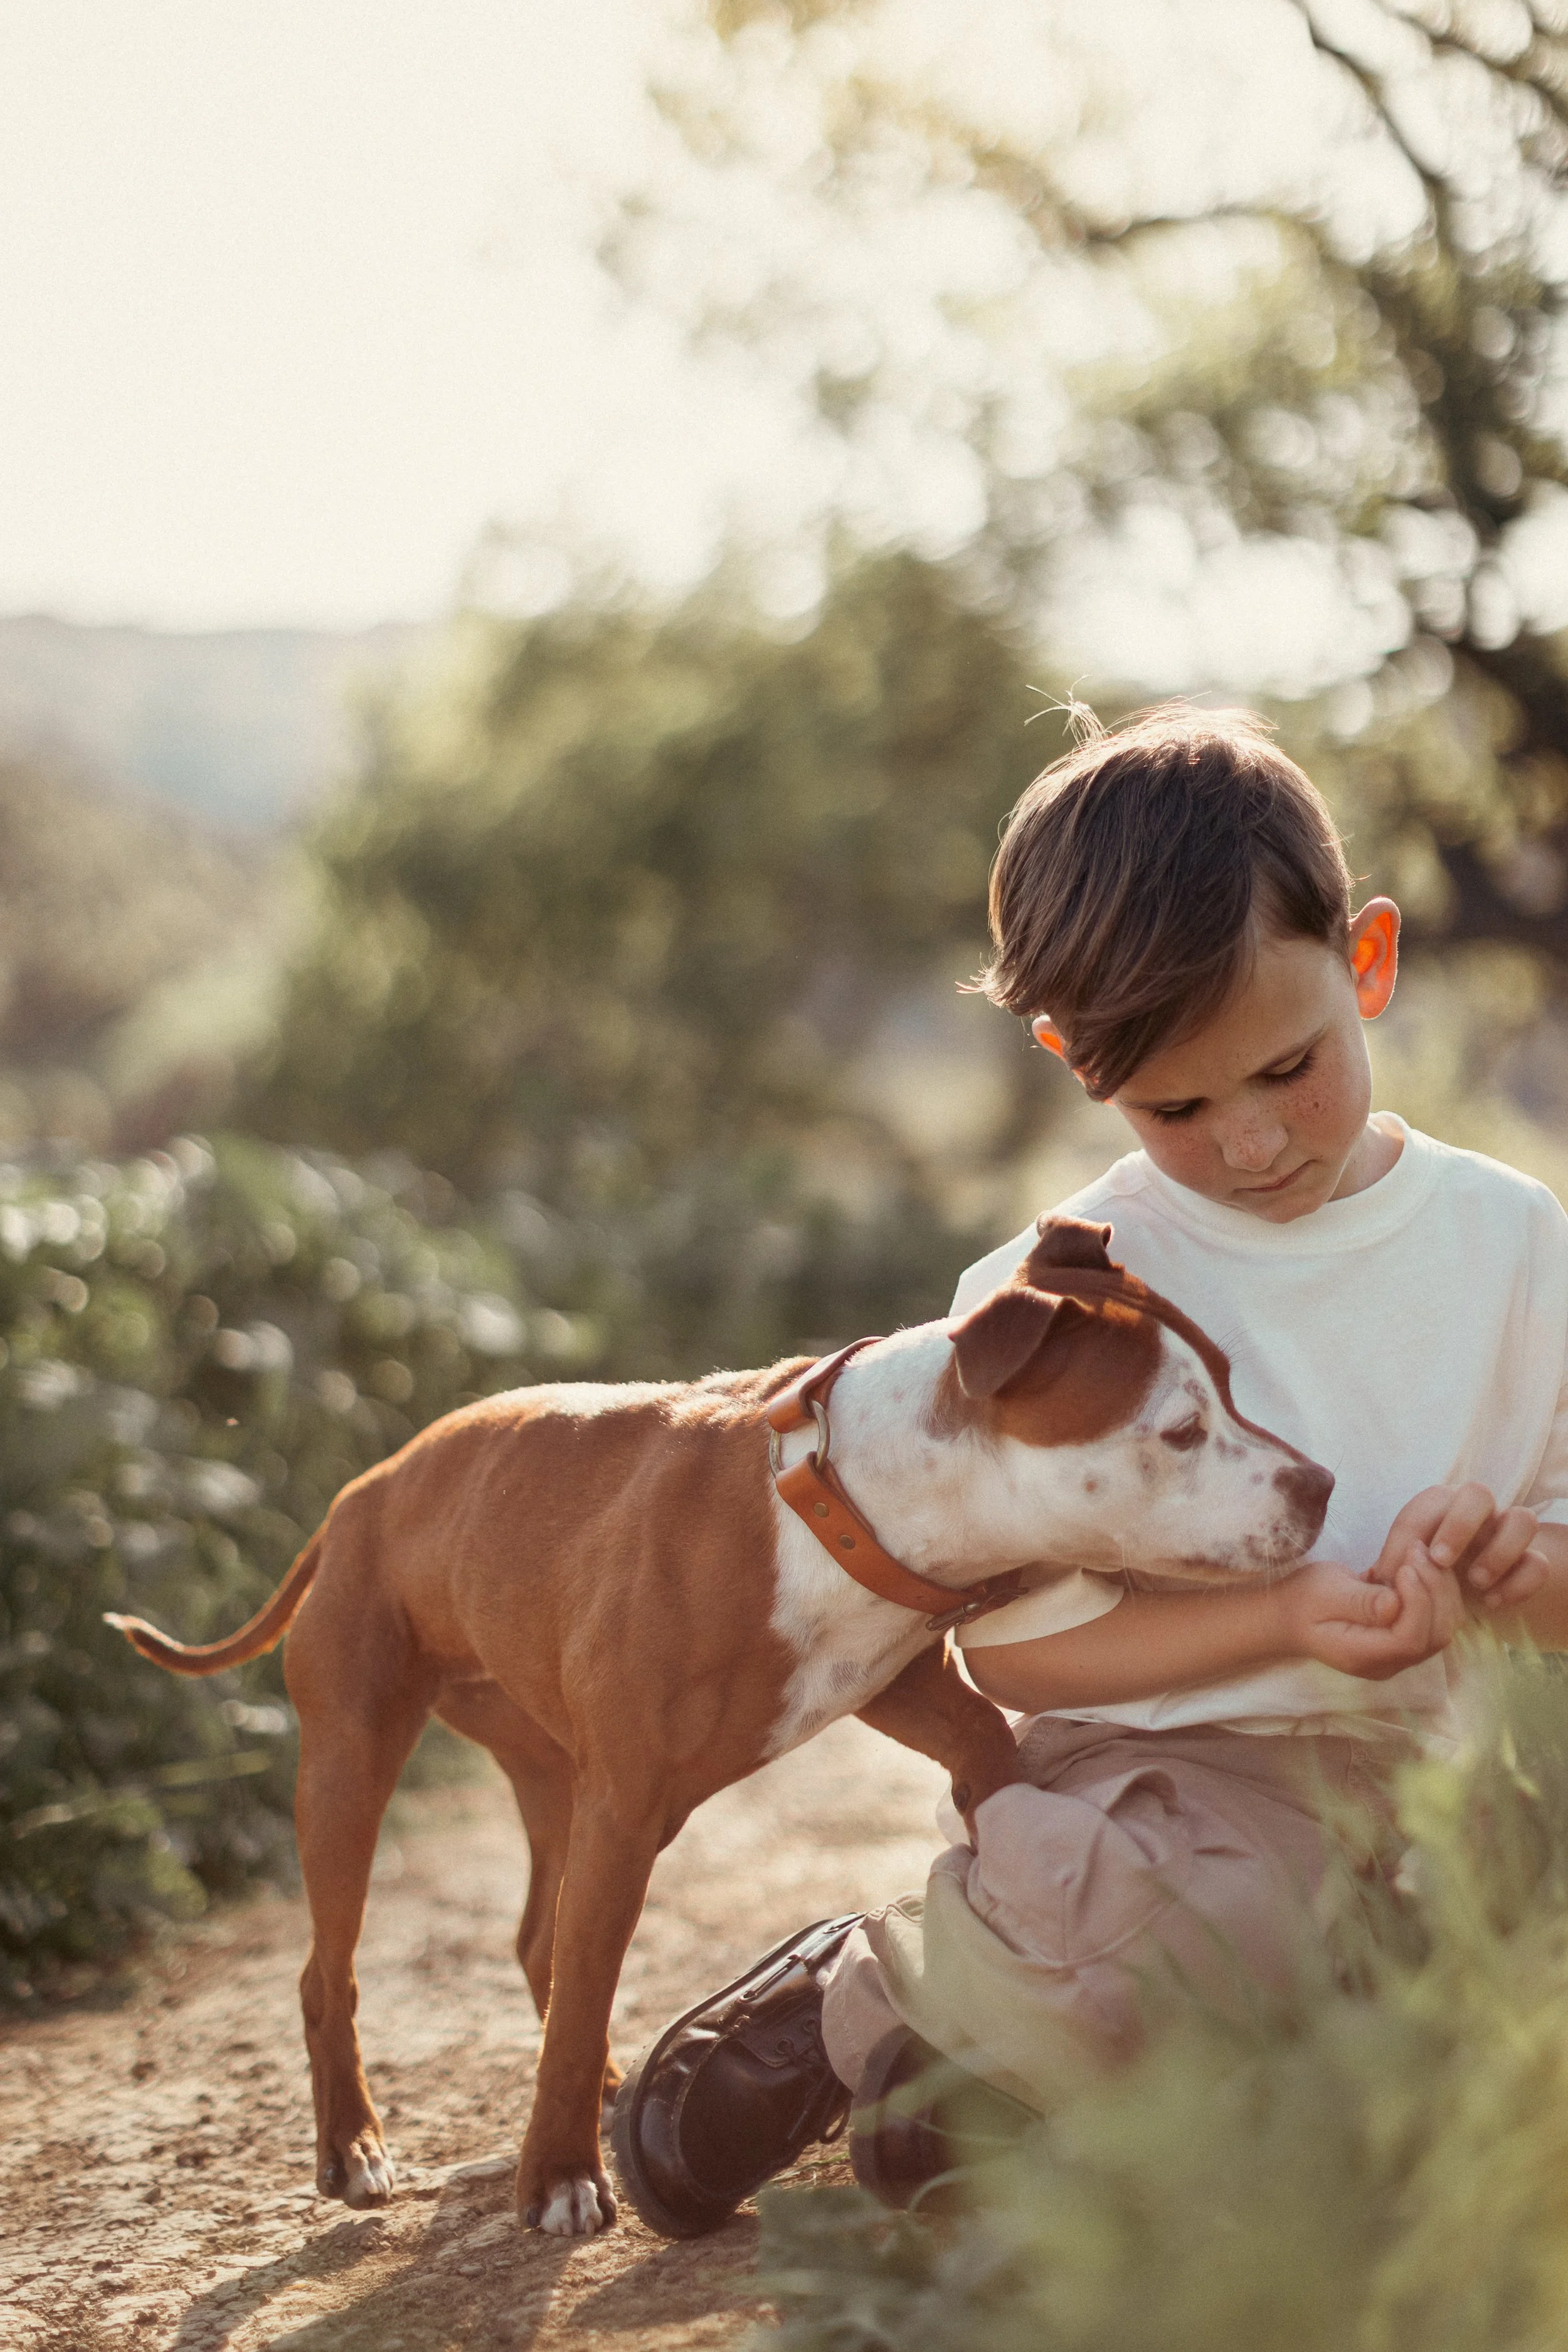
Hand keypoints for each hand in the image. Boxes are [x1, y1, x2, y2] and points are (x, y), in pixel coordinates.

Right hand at [1277, 1551, 1462, 1679]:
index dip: (1418, 1603)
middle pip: (1434, 1636)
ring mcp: (1398, 1655)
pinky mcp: (1404, 1639)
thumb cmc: (1301, 1600)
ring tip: (1420, 1553)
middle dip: (1435, 1591)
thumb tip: (1396, 1603)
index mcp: (1362, 1656)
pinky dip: (1436, 1591)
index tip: (1406, 1566)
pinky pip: (1435, 1619)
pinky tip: (1421, 1566)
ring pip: (1442, 1627)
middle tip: (1418, 1551)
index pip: (1410, 1640)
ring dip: (1440, 1589)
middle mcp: (1387, 1663)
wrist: (1288, 1614)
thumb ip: (1360, 1601)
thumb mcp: (1324, 1592)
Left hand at [1369, 1483, 1547, 1616]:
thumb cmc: (1421, 1573)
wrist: (1460, 1591)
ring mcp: (1506, 1534)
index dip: (1415, 1531)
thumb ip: (1387, 1571)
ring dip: (1499, 1551)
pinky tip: (1492, 1603)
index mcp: (1440, 1505)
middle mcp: (1477, 1512)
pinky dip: (1519, 1583)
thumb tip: (1377, 1581)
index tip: (1403, 1566)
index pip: (1430, 1502)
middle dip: (1459, 1525)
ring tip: (1475, 1583)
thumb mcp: (1400, 1572)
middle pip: (1479, 1493)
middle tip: (1441, 1561)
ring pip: (1522, 1520)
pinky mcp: (1528, 1561)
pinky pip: (1538, 1563)